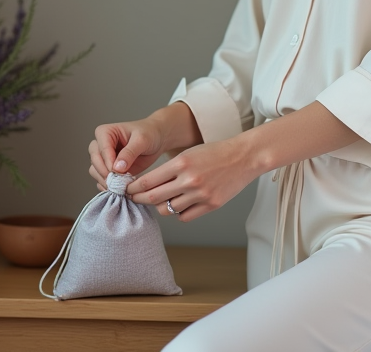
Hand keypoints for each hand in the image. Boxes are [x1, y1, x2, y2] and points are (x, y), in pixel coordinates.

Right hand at [88, 118, 165, 188]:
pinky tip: (118, 189)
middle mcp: (100, 144)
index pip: (102, 149)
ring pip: (95, 171)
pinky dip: (107, 185)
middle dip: (105, 173)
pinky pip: (101, 179)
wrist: (157, 140)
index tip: (118, 173)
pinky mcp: (108, 169)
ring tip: (119, 187)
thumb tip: (117, 168)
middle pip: (95, 161)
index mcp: (105, 132)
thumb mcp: (142, 140)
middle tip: (118, 182)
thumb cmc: (149, 134)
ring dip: (105, 180)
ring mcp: (103, 157)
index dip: (109, 162)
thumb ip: (129, 152)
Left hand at [126, 137, 258, 221]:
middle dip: (139, 199)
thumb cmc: (214, 153)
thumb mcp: (188, 154)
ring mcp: (201, 194)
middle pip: (153, 197)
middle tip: (134, 199)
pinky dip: (178, 213)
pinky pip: (184, 216)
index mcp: (181, 163)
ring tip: (158, 201)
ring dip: (160, 206)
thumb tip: (147, 187)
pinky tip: (179, 205)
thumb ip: (169, 170)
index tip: (127, 190)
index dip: (133, 188)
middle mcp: (189, 180)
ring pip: (168, 209)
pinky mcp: (211, 205)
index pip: (148, 181)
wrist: (243, 157)